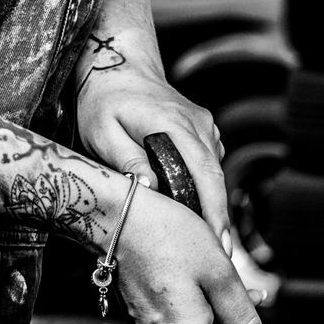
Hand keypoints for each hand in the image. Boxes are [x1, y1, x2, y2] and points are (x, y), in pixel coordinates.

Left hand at [78, 64, 231, 251]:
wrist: (119, 66)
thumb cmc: (104, 101)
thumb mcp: (101, 130)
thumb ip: (125, 158)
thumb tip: (149, 188)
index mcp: (173, 124)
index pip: (203, 172)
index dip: (213, 209)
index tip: (218, 240)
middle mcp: (197, 124)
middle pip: (217, 177)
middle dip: (220, 218)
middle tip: (222, 256)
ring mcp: (204, 126)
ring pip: (215, 173)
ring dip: (214, 206)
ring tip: (209, 243)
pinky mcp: (203, 131)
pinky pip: (209, 165)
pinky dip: (207, 190)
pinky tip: (199, 215)